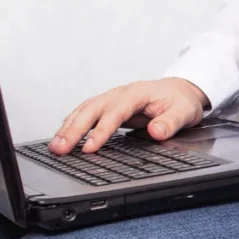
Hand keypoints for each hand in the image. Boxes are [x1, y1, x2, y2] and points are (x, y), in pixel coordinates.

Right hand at [48, 78, 209, 154]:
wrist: (181, 89)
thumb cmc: (181, 101)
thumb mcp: (184, 112)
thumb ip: (170, 122)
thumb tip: (156, 131)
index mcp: (137, 94)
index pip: (115, 113)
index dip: (101, 131)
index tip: (89, 147)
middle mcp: (120, 94)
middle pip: (92, 110)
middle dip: (74, 130)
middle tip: (59, 149)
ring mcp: (112, 98)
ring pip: (85, 111)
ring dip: (68, 128)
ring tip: (55, 146)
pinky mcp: (109, 106)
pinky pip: (87, 113)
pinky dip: (73, 122)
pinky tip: (62, 134)